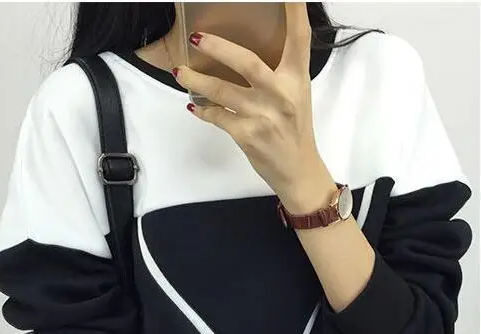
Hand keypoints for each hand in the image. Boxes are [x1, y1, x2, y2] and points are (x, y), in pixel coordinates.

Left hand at [174, 3, 322, 204]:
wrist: (297, 171)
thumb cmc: (294, 131)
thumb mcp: (296, 95)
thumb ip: (280, 71)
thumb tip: (246, 51)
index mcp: (297, 79)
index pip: (300, 38)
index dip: (295, 11)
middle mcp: (281, 94)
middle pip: (247, 62)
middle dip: (219, 48)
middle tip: (197, 38)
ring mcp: (263, 116)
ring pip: (222, 91)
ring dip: (197, 80)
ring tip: (180, 72)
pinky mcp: (247, 135)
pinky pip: (217, 116)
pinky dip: (203, 111)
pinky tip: (194, 106)